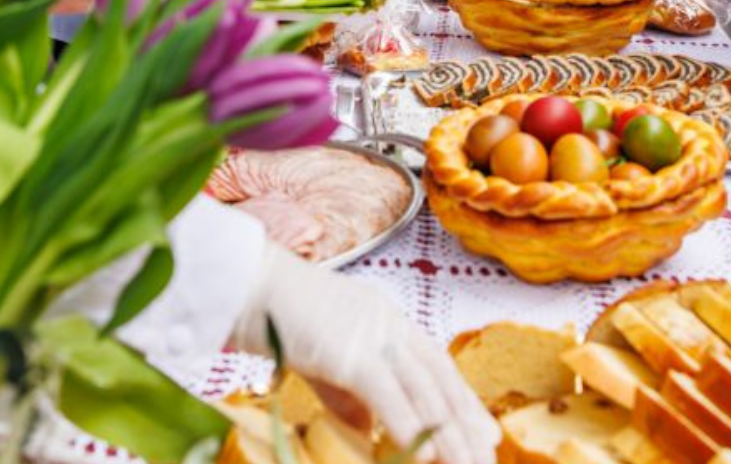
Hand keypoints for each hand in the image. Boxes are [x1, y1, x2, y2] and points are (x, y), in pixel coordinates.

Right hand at [233, 246, 499, 463]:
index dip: (463, 401)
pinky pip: (389, 396)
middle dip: (466, 424)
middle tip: (487, 457)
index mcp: (385, 321)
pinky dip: (411, 428)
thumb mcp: (322, 358)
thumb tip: (367, 430)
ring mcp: (371, 336)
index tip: (485, 433)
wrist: (243, 285)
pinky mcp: (349, 352)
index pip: (436, 366)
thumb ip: (348, 395)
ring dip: (449, 436)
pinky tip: (428, 457)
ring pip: (424, 392)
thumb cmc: (275, 318)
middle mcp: (388, 324)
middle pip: (440, 381)